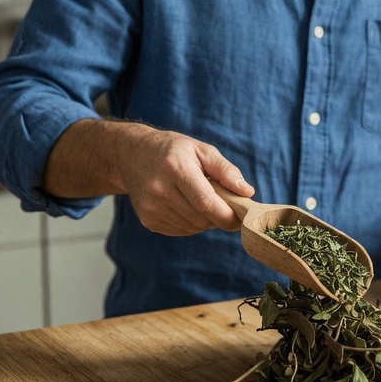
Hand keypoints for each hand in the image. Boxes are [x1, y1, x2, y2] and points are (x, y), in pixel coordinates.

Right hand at [118, 125, 250, 234]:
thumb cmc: (174, 151)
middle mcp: (158, 190)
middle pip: (200, 218)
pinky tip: (188, 206)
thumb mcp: (202, 150)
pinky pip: (181, 231)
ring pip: (192, 227)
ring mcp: (150, 207)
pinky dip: (192, 224)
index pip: (205, 202)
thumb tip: (247, 192)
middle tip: (225, 205)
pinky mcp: (147, 219)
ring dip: (205, 220)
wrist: (133, 155)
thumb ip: (226, 171)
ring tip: (202, 200)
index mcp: (175, 168)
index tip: (241, 219)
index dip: (227, 215)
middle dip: (219, 217)